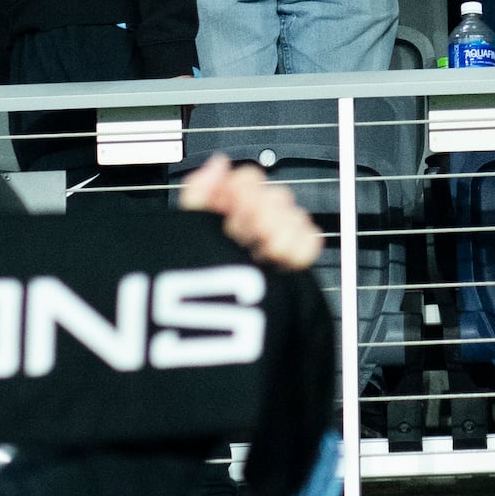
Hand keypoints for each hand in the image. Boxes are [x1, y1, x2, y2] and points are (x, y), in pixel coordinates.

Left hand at [181, 155, 325, 274]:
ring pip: (295, 215)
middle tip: (251, 233)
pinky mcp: (293, 266)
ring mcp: (274, 246)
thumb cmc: (189, 281)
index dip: (245, 189)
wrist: (209, 332)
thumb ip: (198, 193)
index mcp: (225, 215)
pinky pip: (311, 239)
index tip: (234, 208)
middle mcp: (252, 228)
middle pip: (276, 195)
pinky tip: (281, 255)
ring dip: (281, 230)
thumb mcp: (183, 232)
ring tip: (264, 250)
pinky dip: (300, 244)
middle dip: (263, 212)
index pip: (249, 181)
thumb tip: (219, 163)